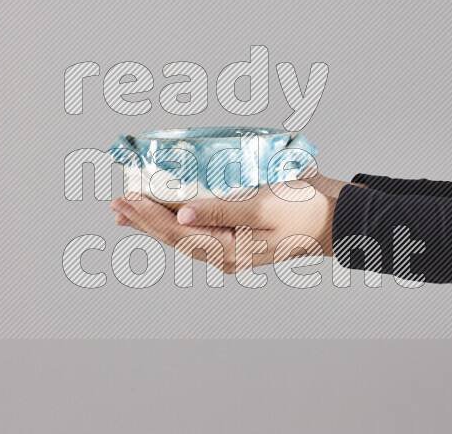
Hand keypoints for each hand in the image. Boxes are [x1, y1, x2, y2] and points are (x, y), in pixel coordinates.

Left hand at [111, 182, 335, 273]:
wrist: (334, 219)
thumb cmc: (305, 211)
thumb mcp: (262, 208)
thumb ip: (222, 212)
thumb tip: (182, 216)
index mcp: (231, 251)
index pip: (179, 233)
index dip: (150, 216)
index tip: (128, 198)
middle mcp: (226, 254)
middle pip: (175, 237)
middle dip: (144, 220)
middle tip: (117, 203)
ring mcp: (231, 247)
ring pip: (183, 235)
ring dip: (156, 221)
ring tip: (129, 209)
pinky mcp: (236, 235)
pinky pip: (198, 229)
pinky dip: (177, 218)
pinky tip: (168, 210)